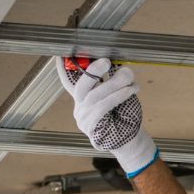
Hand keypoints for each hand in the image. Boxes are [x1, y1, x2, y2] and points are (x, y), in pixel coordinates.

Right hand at [54, 57, 157, 176]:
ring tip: (128, 76)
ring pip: (95, 96)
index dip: (63, 68)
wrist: (131, 140)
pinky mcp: (91, 128)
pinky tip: (130, 90)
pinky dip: (118, 96)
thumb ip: (115, 81)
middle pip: (81, 86)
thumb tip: (121, 66)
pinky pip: (103, 107)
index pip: (69, 81)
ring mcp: (84, 119)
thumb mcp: (119, 93)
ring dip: (113, 84)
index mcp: (83, 98)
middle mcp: (80, 108)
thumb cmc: (124, 115)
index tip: (62, 54)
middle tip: (106, 61)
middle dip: (93, 71)